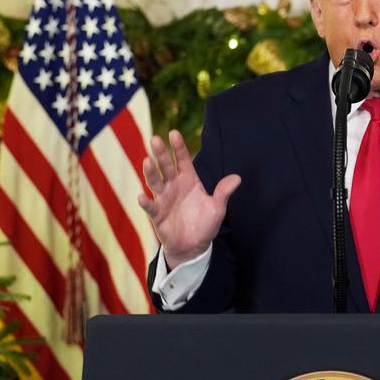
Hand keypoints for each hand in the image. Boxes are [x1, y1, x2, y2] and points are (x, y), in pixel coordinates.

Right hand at [137, 130, 240, 268]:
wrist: (194, 246)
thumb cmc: (204, 224)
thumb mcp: (217, 208)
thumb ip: (223, 192)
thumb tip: (238, 178)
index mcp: (188, 180)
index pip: (182, 160)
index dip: (178, 147)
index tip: (174, 133)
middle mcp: (173, 186)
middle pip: (166, 166)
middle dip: (161, 153)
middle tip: (155, 139)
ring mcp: (163, 199)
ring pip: (155, 182)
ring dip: (150, 172)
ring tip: (147, 161)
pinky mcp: (157, 215)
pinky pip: (150, 207)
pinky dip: (146, 202)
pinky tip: (141, 197)